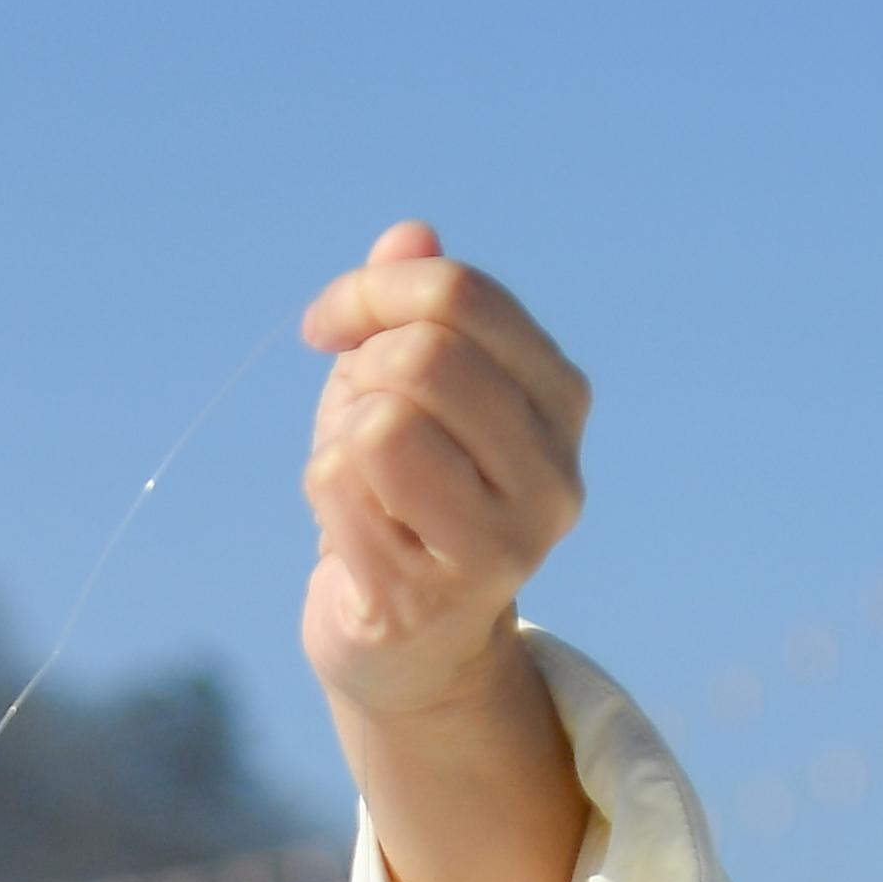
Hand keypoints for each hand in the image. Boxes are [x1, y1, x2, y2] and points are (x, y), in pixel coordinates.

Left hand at [296, 224, 587, 719]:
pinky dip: (321, 493)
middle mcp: (551, 474)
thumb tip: (408, 235)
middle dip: (360, 371)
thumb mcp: (407, 387)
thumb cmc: (404, 497)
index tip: (328, 324)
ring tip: (360, 475)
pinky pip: (339, 490)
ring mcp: (500, 546)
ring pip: (382, 424)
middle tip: (352, 412)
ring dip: (340, 437)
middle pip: (424, 357)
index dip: (371, 292)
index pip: (461, 296)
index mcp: (561, 401)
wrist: (408, 646)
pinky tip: (352, 531)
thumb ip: (411, 307)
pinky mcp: (429, 598)